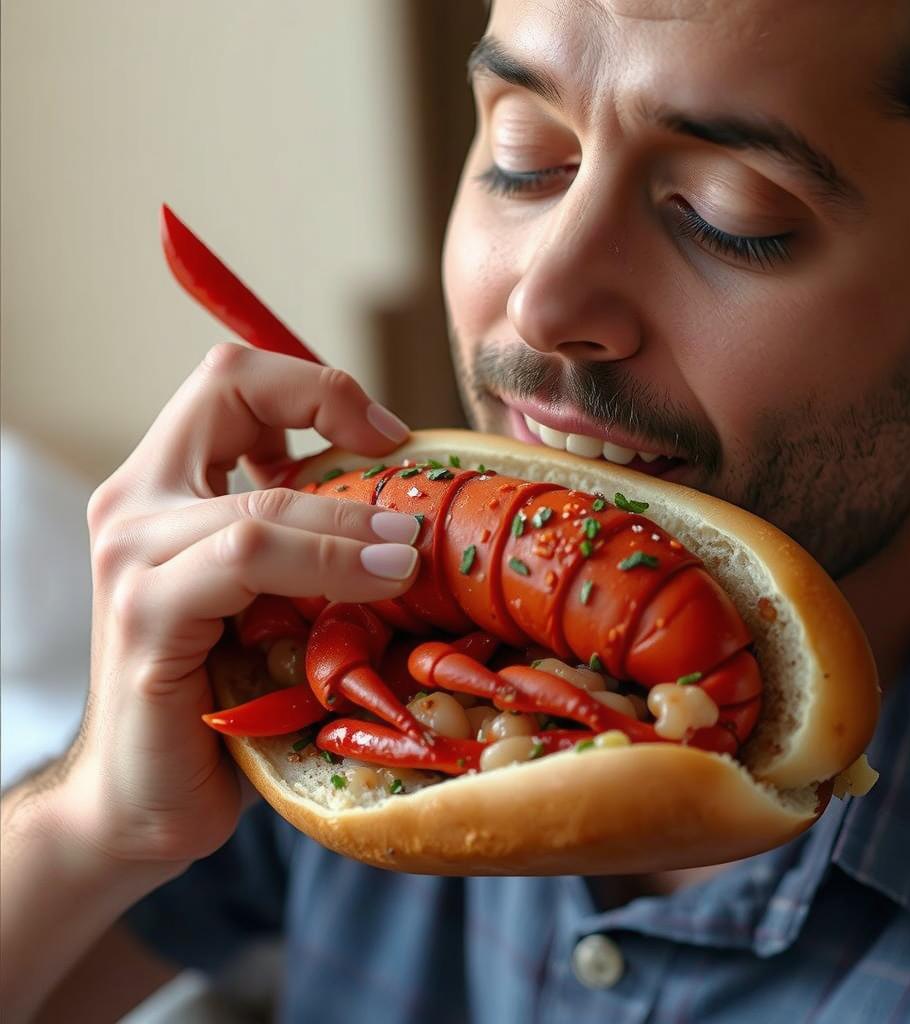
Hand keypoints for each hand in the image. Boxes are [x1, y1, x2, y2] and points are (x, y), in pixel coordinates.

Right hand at [61, 343, 419, 869]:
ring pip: (261, 503)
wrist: (144, 796)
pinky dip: (328, 563)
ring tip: (411, 549)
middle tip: (400, 458)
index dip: (315, 387)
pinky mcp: (147, 617)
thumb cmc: (224, 693)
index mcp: (164, 487)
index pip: (230, 380)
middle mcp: (136, 506)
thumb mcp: (272, 593)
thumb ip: (306, 535)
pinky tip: (380, 582)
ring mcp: (133, 558)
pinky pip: (247, 562)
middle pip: (227, 389)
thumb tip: (406, 500)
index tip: (386, 436)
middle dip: (328, 403)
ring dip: (352, 520)